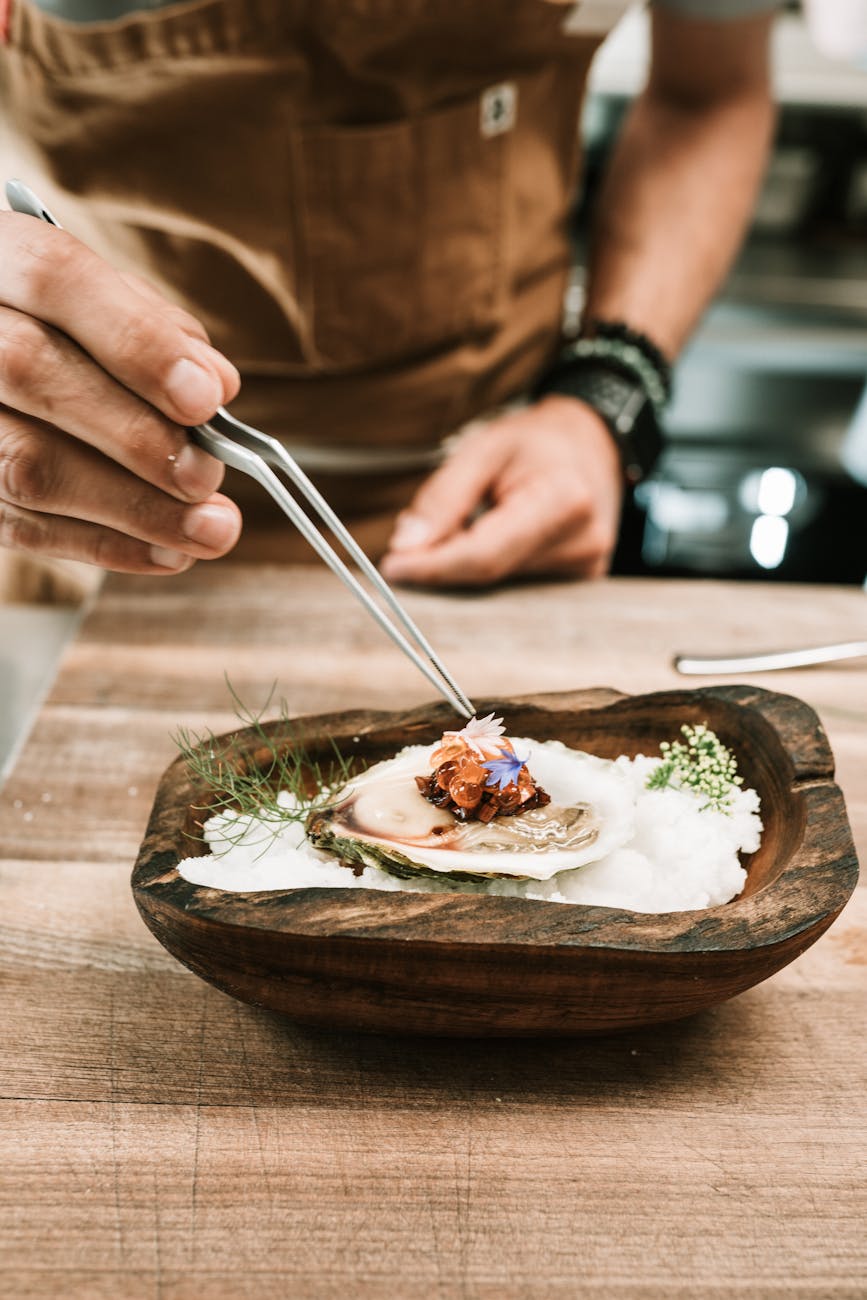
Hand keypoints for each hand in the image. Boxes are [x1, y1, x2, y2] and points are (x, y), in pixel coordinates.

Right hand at [0, 212, 241, 574]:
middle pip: (30, 371)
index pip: (55, 278)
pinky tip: (169, 551)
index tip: (206, 398)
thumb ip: (159, 331)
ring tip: (210, 530)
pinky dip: (105, 545)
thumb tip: (216, 385)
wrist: (1, 357)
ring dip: (130, 508)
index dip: (136, 342)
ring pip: (22, 464)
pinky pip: (21, 525)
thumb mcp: (108, 300)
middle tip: (208, 475)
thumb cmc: (67, 327)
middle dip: (135, 435)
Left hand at [380, 395, 623, 586]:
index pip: (485, 554)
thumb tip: (407, 546)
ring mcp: (586, 567)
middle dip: (441, 567)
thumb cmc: (536, 443)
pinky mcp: (581, 580)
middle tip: (405, 552)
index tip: (391, 567)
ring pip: (499, 585)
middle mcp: (583, 543)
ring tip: (460, 529)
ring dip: (463, 567)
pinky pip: (516, 586)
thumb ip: (444, 497)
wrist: (592, 444)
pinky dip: (488, 570)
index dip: (433, 566)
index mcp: (564, 501)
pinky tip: (485, 542)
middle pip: (489, 574)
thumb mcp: (484, 448)